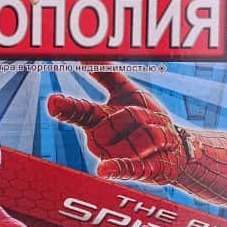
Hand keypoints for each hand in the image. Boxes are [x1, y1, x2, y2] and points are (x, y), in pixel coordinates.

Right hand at [47, 71, 187, 184]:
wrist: (174, 146)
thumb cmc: (147, 119)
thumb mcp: (128, 92)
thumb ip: (106, 75)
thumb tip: (84, 55)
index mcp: (97, 120)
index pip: (78, 111)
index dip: (66, 107)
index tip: (52, 102)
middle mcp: (101, 140)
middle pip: (120, 118)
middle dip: (138, 115)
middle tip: (145, 119)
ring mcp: (117, 156)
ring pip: (135, 135)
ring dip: (153, 131)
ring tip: (156, 137)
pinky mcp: (134, 171)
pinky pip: (123, 168)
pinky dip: (113, 168)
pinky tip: (102, 170)